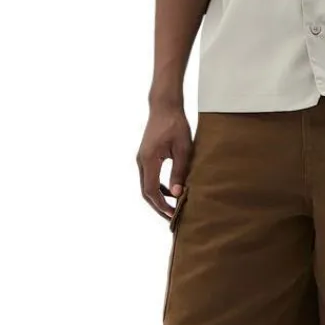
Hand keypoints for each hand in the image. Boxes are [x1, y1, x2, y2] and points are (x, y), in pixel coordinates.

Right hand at [137, 100, 191, 220]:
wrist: (164, 106)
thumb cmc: (176, 125)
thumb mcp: (183, 149)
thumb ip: (179, 172)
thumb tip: (178, 194)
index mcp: (149, 160)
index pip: (150, 190)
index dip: (161, 205)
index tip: (172, 214)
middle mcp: (141, 161)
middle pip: (145, 192)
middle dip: (158, 206)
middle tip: (173, 218)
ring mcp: (141, 159)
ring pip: (146, 185)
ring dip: (158, 198)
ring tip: (173, 207)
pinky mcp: (145, 157)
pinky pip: (149, 177)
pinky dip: (158, 187)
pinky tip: (171, 191)